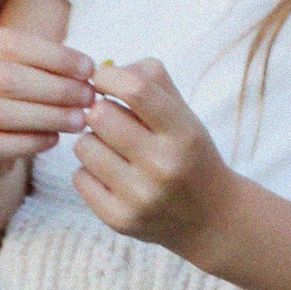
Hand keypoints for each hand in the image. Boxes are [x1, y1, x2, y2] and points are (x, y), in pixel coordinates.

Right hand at [0, 23, 93, 179]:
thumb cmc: (7, 97)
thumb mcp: (21, 69)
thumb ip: (47, 64)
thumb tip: (88, 71)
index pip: (13, 44)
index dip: (54, 56)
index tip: (89, 69)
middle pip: (7, 79)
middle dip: (55, 88)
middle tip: (88, 97)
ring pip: (0, 113)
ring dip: (47, 116)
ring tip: (79, 120)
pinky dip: (29, 142)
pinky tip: (54, 139)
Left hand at [71, 59, 238, 257]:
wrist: (211, 218)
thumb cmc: (189, 154)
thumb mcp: (184, 113)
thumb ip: (150, 79)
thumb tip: (104, 69)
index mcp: (183, 134)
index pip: (135, 89)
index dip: (109, 76)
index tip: (104, 79)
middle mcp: (163, 166)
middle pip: (100, 116)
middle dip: (100, 111)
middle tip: (112, 121)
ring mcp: (140, 197)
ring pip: (84, 146)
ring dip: (93, 142)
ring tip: (114, 150)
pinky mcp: (120, 220)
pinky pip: (79, 177)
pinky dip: (89, 172)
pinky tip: (112, 176)